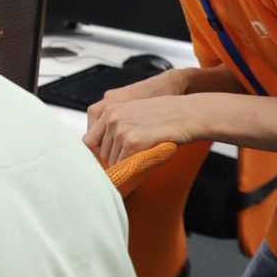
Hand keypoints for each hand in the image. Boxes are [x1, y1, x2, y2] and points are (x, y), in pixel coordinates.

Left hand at [84, 94, 203, 165]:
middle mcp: (111, 118)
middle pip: (100, 152)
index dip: (98, 152)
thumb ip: (116, 125)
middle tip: (131, 158)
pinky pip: (124, 164)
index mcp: (109, 109)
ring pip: (112, 160)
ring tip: (142, 154)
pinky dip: (133, 167)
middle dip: (114, 158)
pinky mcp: (132, 141)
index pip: (89, 140)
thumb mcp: (133, 112)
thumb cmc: (165, 114)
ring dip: (125, 162)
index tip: (106, 159)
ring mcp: (120, 129)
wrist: (187, 113)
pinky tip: (145, 158)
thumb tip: (103, 150)